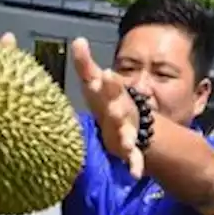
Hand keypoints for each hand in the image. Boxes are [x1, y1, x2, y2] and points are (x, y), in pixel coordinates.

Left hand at [70, 37, 143, 178]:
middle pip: (120, 110)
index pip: (111, 85)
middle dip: (118, 110)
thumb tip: (77, 40)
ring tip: (128, 144)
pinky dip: (136, 165)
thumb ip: (85, 64)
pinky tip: (135, 174)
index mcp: (112, 94)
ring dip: (128, 138)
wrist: (127, 119)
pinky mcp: (129, 149)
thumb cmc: (104, 99)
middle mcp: (121, 111)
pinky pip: (135, 158)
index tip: (107, 75)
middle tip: (115, 110)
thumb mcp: (94, 82)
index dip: (110, 81)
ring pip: (128, 134)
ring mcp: (127, 129)